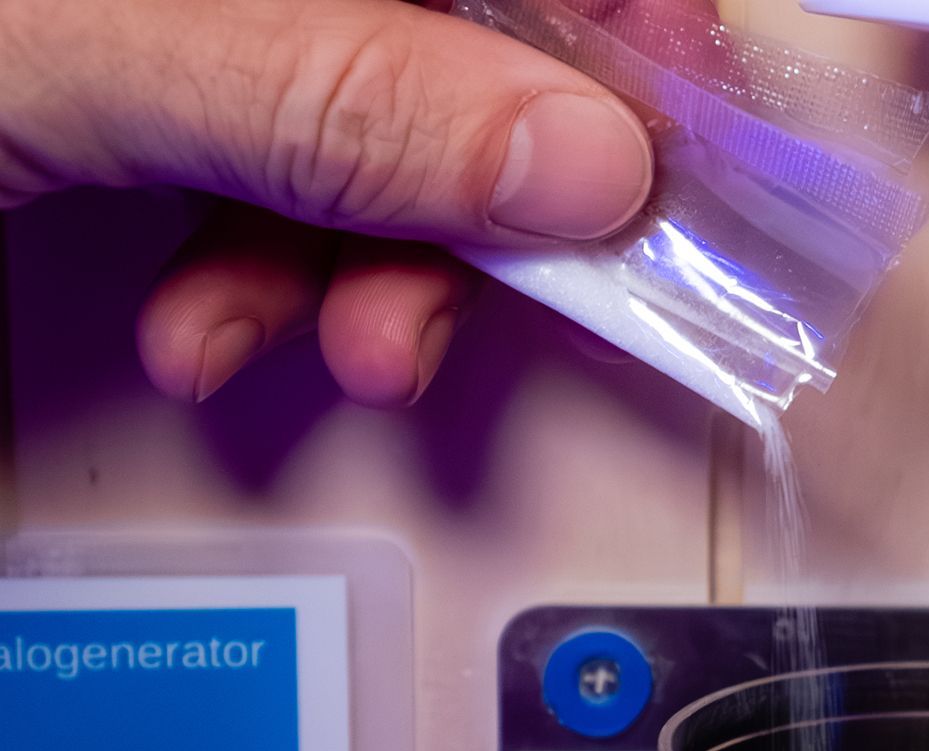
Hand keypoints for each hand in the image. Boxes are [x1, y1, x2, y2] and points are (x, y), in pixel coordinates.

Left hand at [0, 0, 654, 405]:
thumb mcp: (96, 51)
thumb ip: (340, 96)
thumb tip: (579, 160)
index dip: (617, 39)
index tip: (645, 172)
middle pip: (468, 60)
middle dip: (471, 211)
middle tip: (448, 307)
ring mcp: (218, 31)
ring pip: (376, 143)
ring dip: (363, 279)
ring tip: (326, 353)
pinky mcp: (160, 99)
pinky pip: (273, 186)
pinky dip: (261, 283)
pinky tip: (208, 332)